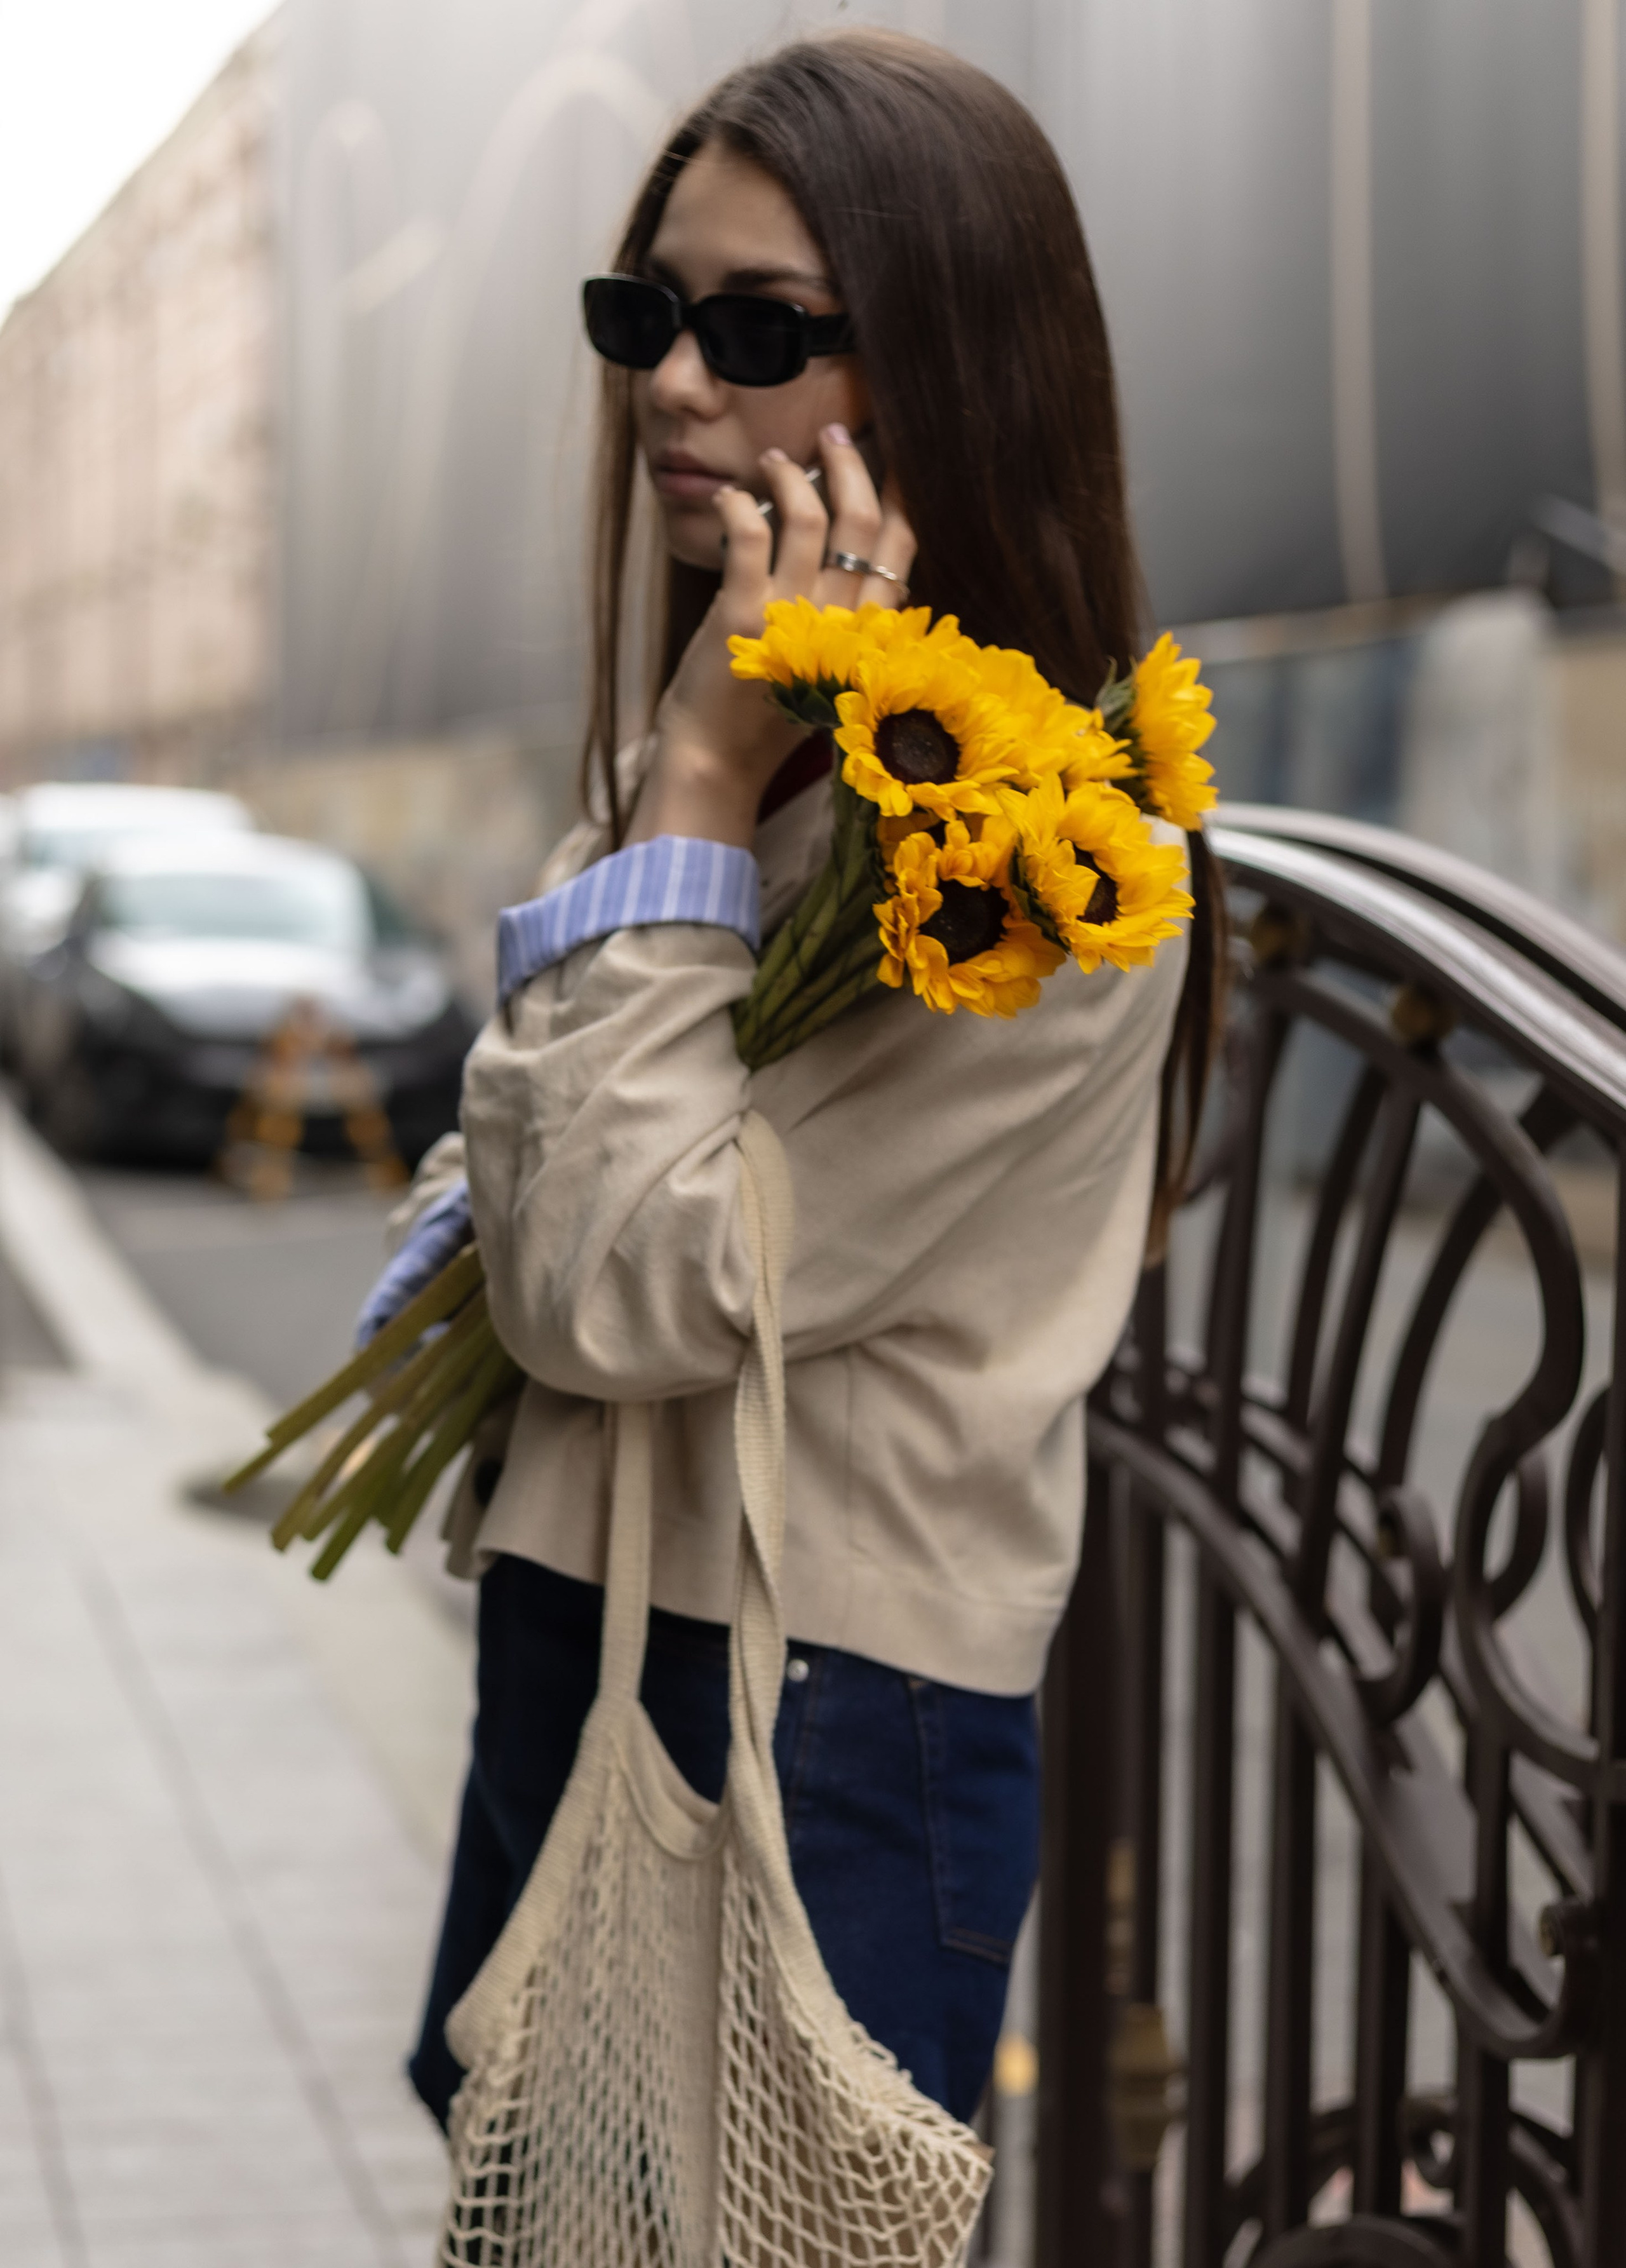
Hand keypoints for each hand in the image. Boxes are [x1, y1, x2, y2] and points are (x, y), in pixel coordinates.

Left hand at [628, 423, 917, 847]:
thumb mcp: (833, 674)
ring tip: (776, 458)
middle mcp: (840, 622)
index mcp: (869, 635)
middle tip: (833, 434)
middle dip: (850, 465)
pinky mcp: (740, 614)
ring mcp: (791, 615)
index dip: (899, 497)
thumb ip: (856, 627)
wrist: (718, 763)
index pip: (900, 550)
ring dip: (793, 474)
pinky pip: (748, 533)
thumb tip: (868, 567)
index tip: (892, 459)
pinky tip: (732, 495)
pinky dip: (740, 503)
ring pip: (808, 516)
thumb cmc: (770, 721)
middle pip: (861, 521)